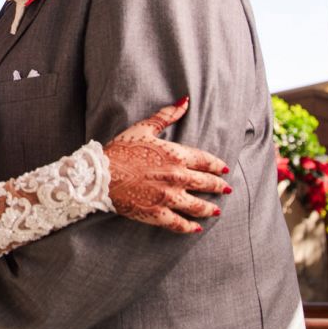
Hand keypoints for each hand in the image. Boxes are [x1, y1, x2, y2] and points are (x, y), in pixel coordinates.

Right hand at [103, 97, 230, 233]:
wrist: (101, 174)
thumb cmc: (121, 148)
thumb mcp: (144, 128)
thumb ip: (167, 115)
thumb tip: (185, 100)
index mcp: (176, 155)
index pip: (206, 161)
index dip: (218, 165)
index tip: (225, 169)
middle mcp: (177, 177)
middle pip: (206, 183)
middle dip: (218, 186)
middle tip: (226, 189)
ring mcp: (169, 197)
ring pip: (198, 206)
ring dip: (209, 208)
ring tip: (216, 210)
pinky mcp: (158, 214)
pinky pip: (180, 224)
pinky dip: (190, 227)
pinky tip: (196, 228)